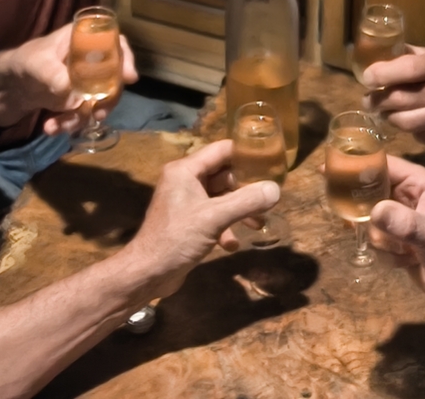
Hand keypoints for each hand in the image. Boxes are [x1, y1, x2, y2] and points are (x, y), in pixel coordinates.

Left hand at [0, 25, 137, 132]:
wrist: (3, 87)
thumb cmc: (21, 63)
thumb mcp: (35, 64)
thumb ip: (53, 75)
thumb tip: (74, 95)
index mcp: (81, 40)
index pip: (113, 41)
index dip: (125, 57)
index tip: (129, 77)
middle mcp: (87, 60)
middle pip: (113, 77)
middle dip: (108, 98)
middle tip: (99, 113)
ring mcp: (82, 82)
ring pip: (98, 100)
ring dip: (83, 117)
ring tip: (59, 126)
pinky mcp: (73, 101)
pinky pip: (81, 114)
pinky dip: (69, 124)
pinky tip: (50, 127)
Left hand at [118, 140, 280, 299]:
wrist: (148, 273)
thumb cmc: (177, 238)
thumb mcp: (215, 217)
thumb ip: (246, 201)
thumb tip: (276, 189)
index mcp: (185, 170)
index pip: (221, 150)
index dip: (246, 154)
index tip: (270, 163)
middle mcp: (184, 181)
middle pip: (223, 175)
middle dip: (245, 189)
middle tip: (267, 200)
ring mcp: (185, 202)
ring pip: (220, 198)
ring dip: (238, 211)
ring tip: (257, 225)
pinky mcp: (187, 222)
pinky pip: (213, 216)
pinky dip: (225, 227)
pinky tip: (231, 244)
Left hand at [362, 46, 424, 145]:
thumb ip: (410, 57)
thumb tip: (375, 56)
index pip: (410, 68)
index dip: (384, 73)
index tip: (366, 78)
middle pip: (401, 99)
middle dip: (378, 100)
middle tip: (368, 99)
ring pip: (404, 121)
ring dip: (389, 116)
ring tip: (386, 110)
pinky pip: (417, 135)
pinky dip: (409, 129)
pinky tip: (412, 120)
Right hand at [368, 155, 424, 305]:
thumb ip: (406, 224)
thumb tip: (373, 212)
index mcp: (418, 183)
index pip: (381, 164)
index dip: (355, 165)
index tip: (327, 169)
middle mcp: (407, 197)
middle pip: (368, 192)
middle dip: (363, 212)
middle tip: (353, 223)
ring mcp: (401, 220)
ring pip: (369, 222)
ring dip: (381, 240)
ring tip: (403, 252)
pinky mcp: (398, 242)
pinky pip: (376, 241)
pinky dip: (386, 255)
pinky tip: (406, 262)